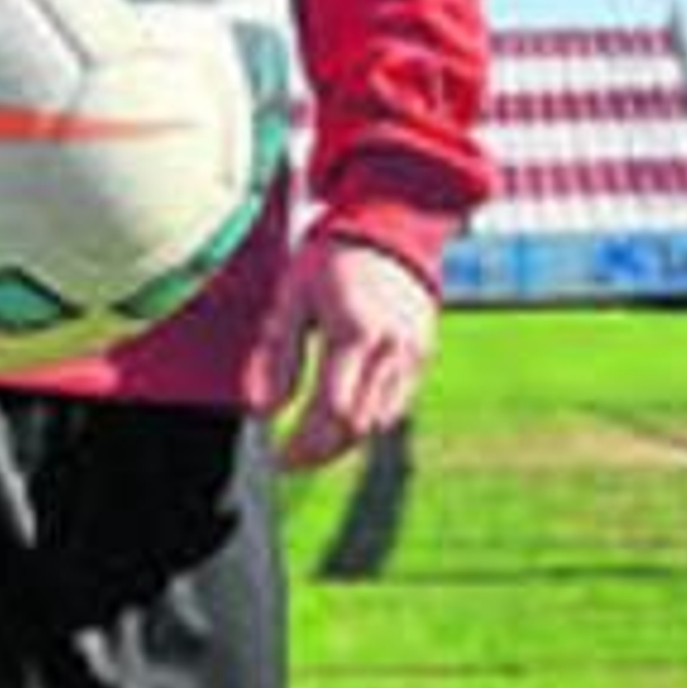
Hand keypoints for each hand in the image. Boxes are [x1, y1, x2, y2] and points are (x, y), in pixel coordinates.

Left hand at [248, 232, 436, 469]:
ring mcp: (412, 353)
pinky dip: (368, 419)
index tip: (280, 458)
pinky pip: (395, 404)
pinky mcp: (423, 354)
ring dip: (345, 440)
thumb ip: (280, 355)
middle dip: (322, 452)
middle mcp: (391, 347)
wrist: (390, 226)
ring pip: (379, 421)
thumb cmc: (330, 259)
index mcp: (355, 331)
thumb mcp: (293, 298)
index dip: (304, 444)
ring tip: (313, 443)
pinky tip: (342, 417)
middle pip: (357, 425)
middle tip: (292, 461)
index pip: (331, 411)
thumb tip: (263, 410)